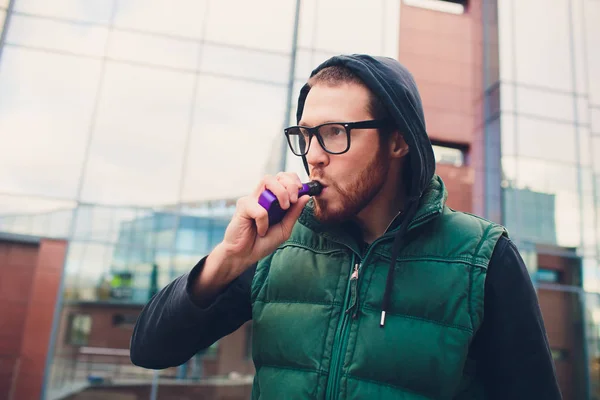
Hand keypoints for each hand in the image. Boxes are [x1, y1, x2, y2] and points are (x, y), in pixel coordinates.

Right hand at [196, 172, 309, 296]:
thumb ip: (294, 213)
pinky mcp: (243, 206)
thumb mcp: (284, 229)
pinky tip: (261, 231)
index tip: (301, 192)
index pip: (284, 178)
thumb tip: (306, 197)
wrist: (244, 255)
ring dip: (280, 193)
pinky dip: (264, 222)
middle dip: (290, 185)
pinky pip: (259, 209)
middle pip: (277, 176)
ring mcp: (252, 199)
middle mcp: (262, 196)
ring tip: (283, 208)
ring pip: (267, 180)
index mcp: (273, 199)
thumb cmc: (262, 242)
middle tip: (292, 200)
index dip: (294, 181)